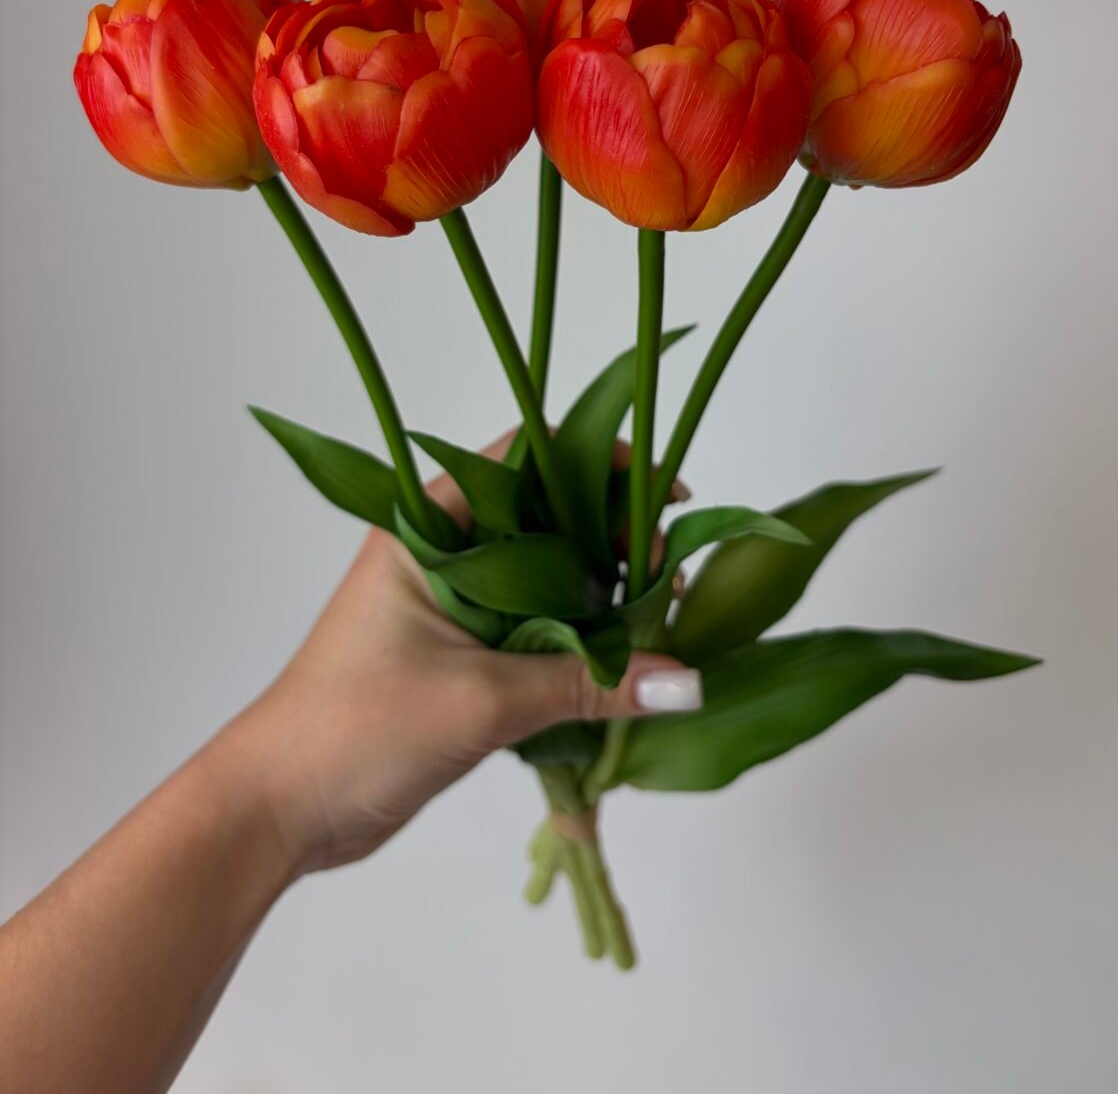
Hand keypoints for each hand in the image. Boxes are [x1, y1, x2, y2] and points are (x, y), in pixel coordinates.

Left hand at [217, 435, 699, 875]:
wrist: (281, 808)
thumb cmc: (356, 728)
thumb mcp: (481, 701)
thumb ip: (586, 683)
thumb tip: (685, 680)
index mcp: (431, 528)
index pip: (527, 459)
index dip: (600, 464)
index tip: (662, 496)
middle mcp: (446, 554)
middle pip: (551, 517)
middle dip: (617, 537)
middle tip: (668, 576)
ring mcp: (456, 607)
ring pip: (552, 579)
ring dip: (606, 597)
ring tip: (662, 622)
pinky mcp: (466, 658)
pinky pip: (541, 632)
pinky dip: (584, 643)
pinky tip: (627, 665)